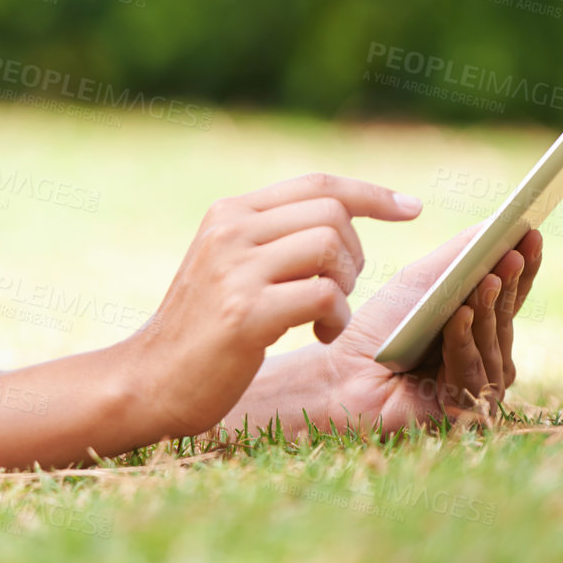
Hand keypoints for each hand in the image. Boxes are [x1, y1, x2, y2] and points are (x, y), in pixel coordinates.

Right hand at [119, 172, 423, 440]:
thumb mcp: (229, 264)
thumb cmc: (203, 328)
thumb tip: (340, 215)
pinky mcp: (245, 314)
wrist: (151, 379)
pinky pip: (323, 295)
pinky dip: (336, 317)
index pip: (316, 183)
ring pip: (330, 246)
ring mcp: (236, 270)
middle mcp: (231, 230)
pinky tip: (318, 334)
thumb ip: (271, 236)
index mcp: (229, 213)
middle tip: (338, 289)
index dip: (371, 193)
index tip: (411, 208)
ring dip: (346, 285)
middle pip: (332, 212)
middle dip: (355, 254)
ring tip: (325, 314)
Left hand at [218, 225, 543, 439]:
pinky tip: (460, 317)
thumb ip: (456, 258)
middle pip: (507, 318)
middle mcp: (484, 356)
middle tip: (513, 254)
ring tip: (487, 279)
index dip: (523, 266)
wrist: (341, 376)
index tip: (532, 232)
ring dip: (489, 310)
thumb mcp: (419, 284)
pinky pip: (473, 370)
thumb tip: (495, 224)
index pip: (508, 294)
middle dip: (510, 285)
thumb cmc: (379, 328)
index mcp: (476, 326)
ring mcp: (477, 386)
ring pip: (495, 344)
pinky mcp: (464, 411)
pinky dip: (464, 341)